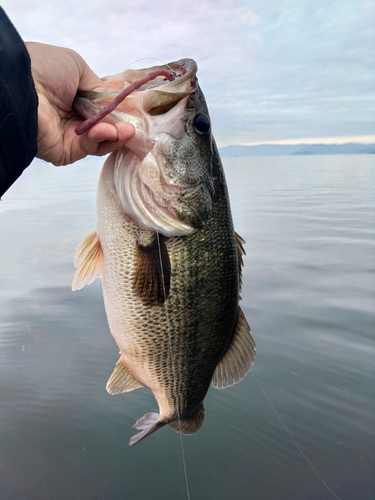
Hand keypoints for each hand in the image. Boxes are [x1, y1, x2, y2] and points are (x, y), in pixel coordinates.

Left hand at [25, 42, 134, 165]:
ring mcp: (69, 137)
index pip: (102, 110)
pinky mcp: (65, 152)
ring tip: (126, 130)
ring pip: (100, 140)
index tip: (135, 112)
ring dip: (115, 135)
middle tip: (134, 126)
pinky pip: (88, 148)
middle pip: (105, 128)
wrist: (21, 87)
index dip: (119, 111)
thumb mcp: (77, 67)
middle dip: (121, 126)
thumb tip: (112, 103)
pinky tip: (108, 131)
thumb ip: (98, 87)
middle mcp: (72, 118)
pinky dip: (100, 139)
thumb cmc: (46, 70)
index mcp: (73, 98)